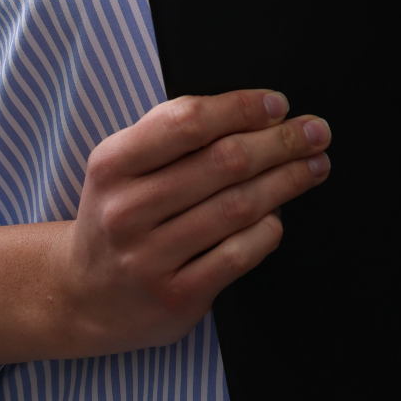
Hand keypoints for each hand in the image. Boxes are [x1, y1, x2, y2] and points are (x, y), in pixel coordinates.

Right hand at [0, 89, 330, 369]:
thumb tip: (253, 110)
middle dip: (281, 142)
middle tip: (316, 132)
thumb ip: (171, 133)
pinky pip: (240, 254)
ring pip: (238, 207)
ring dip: (288, 181)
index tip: (278, 104)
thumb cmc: (120, 215)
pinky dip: (268, 229)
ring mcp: (150, 258)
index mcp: (112, 165)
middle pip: (223, 163)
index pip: (187, 122)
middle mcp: (126, 211)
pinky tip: (279, 215)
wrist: (83, 296)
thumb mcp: (123, 167)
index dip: (241, 108)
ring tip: (315, 166)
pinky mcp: (176, 297)